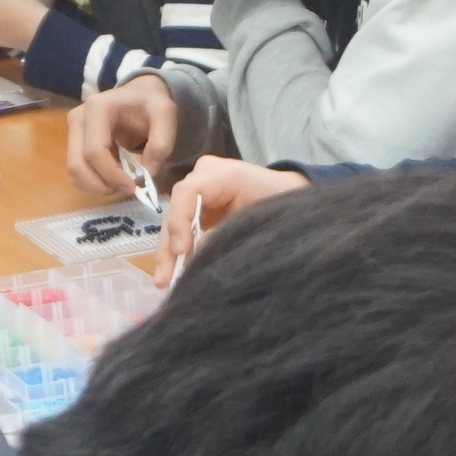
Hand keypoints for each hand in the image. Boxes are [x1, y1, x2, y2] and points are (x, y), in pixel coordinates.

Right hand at [64, 74, 181, 194]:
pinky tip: (113, 178)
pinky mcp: (73, 143)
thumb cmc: (150, 103)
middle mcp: (78, 118)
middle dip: (102, 185)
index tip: (133, 187)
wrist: (138, 95)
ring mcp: (73, 131)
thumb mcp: (165, 114)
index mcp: (98, 108)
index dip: (111, 175)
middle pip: (78, 164)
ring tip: (121, 184)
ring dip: (96, 186)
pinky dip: (93, 182)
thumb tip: (149, 172)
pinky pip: (76, 172)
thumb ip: (162, 142)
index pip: (95, 151)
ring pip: (73, 172)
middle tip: (127, 189)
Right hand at [162, 157, 307, 268]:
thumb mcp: (263, 217)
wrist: (291, 197)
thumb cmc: (284, 201)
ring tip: (163, 281)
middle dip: (169, 245)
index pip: (188, 192)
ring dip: (168, 253)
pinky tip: (173, 275)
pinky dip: (179, 252)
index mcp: (224, 173)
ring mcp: (200, 192)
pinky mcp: (200, 209)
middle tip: (164, 277)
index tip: (181, 250)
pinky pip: (184, 230)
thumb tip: (199, 249)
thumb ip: (232, 231)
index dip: (180, 221)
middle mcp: (205, 177)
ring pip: (176, 222)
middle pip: (177, 209)